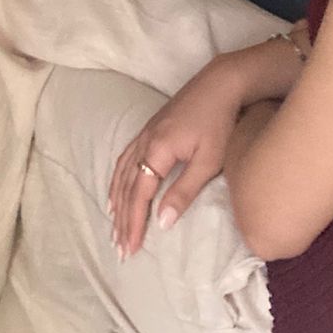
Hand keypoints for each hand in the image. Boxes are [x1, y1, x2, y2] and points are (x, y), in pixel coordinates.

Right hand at [109, 64, 241, 257]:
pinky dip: (118, 178)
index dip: (134, 222)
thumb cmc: (219, 124)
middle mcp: (144, 142)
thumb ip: (183, 192)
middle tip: (119, 246)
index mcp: (157, 151)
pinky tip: (117, 189)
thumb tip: (162, 223)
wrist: (219, 84)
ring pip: (122, 172)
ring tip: (113, 224)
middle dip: (122, 218)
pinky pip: (125, 158)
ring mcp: (144, 134)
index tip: (130, 248)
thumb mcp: (207, 162)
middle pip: (127, 186)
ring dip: (117, 200)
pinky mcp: (149, 129)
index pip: (139, 194)